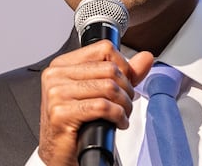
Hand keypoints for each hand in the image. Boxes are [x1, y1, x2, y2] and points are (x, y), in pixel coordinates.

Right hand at [37, 40, 153, 164]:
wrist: (60, 152)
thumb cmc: (77, 123)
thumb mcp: (100, 92)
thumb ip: (124, 73)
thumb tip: (146, 58)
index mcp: (63, 64)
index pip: (104, 49)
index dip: (124, 66)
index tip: (126, 82)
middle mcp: (56, 75)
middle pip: (109, 69)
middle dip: (127, 89)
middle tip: (126, 104)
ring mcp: (56, 93)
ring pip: (108, 87)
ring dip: (124, 105)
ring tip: (122, 114)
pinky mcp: (60, 112)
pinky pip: (102, 107)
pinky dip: (118, 116)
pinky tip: (117, 123)